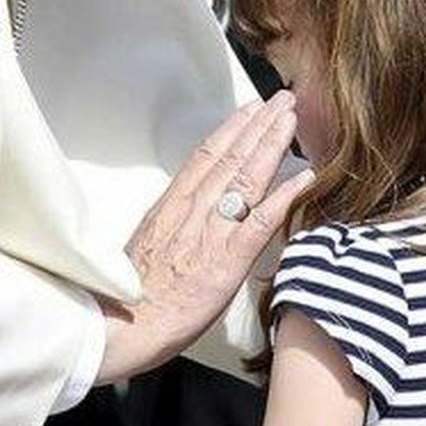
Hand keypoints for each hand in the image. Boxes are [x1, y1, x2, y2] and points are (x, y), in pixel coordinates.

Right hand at [97, 93, 312, 384]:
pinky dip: (284, 196)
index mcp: (170, 207)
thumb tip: (186, 214)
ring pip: (246, 177)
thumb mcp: (147, 246)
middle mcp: (191, 211)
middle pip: (230, 157)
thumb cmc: (129, 296)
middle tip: (283, 98)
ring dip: (272, 143)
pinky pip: (261, 221)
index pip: (205, 156)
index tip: (250, 108)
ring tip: (293, 118)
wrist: (121, 327)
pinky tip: (305, 176)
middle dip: (259, 124)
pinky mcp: (226, 260)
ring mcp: (209, 233)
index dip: (231, 129)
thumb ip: (170, 225)